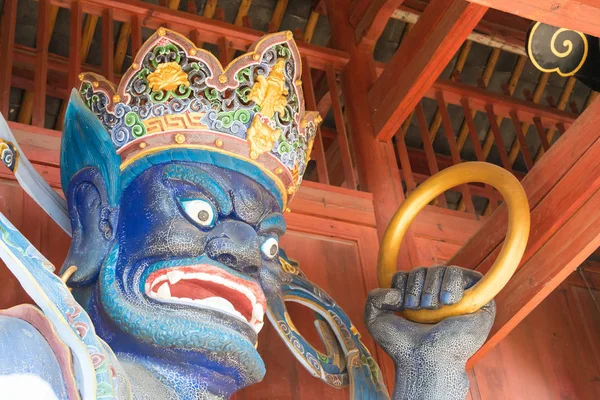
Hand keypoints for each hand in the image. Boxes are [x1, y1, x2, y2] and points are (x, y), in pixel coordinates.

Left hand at [364, 266, 494, 399]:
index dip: (402, 283)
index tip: (401, 304)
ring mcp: (459, 298)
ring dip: (432, 288)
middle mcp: (438, 296)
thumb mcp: (375, 319)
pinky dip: (453, 283)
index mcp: (417, 299)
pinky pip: (469, 276)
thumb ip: (373, 297)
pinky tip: (447, 301)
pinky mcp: (480, 303)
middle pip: (425, 270)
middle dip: (416, 286)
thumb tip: (394, 290)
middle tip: (416, 308)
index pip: (408, 274)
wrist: (425, 361)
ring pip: (444, 270)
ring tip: (432, 308)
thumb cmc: (402, 345)